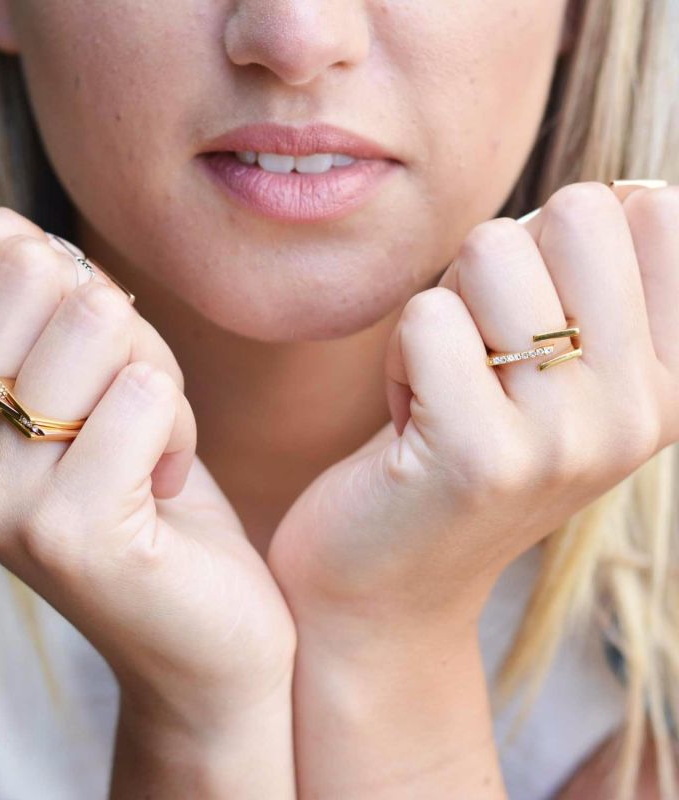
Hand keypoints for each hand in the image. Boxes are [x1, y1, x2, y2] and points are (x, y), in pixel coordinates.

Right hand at [0, 207, 295, 734]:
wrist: (194, 635)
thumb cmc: (138, 490)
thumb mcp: (65, 391)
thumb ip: (26, 313)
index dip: (10, 246)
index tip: (69, 306)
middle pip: (33, 273)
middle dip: (116, 321)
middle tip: (126, 399)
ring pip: (98, 320)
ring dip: (155, 373)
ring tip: (147, 443)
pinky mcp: (70, 528)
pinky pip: (148, 390)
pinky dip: (182, 423)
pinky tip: (164, 482)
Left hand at [267, 180, 678, 638]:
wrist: (388, 587)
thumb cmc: (459, 457)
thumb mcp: (555, 380)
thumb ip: (595, 288)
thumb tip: (624, 189)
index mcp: (671, 383)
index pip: (653, 209)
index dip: (559, 241)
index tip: (534, 322)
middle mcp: (639, 411)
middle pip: (575, 210)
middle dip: (496, 265)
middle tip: (478, 351)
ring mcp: (567, 438)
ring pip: (490, 253)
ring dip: (443, 313)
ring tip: (444, 390)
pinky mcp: (480, 456)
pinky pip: (426, 317)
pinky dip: (399, 358)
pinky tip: (409, 424)